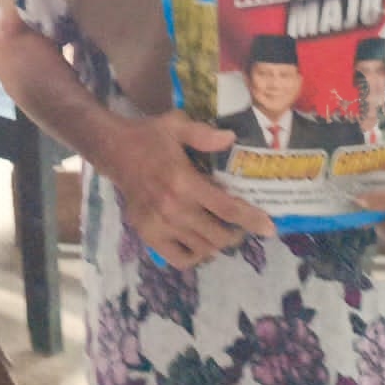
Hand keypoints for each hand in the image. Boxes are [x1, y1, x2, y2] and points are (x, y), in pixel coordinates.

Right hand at [104, 111, 273, 270]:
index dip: (251, 220)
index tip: (269, 228)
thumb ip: (204, 134)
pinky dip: (194, 256)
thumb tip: (231, 139)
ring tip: (220, 232)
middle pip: (218, 235)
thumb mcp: (176, 125)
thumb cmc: (150, 137)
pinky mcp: (148, 234)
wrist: (114, 151)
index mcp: (184, 182)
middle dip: (236, 234)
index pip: (226, 208)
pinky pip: (178, 259)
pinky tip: (199, 244)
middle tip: (239, 226)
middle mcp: (173, 208)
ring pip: (202, 249)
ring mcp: (160, 225)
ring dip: (216, 244)